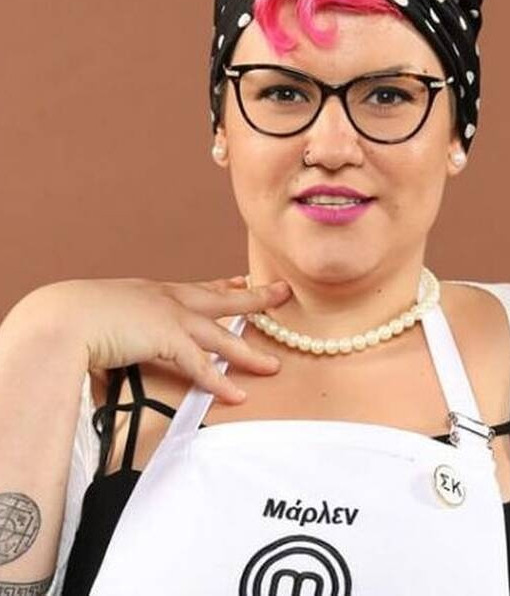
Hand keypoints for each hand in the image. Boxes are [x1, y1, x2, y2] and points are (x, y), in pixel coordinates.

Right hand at [32, 275, 290, 403]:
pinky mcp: (168, 338)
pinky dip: (220, 382)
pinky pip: (202, 366)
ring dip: (249, 354)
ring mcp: (171, 317)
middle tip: (281, 292)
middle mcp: (168, 299)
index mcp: (153, 292)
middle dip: (256, 297)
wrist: (62, 318)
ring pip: (222, 336)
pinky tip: (237, 395)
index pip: (198, 288)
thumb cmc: (72, 320)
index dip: (224, 286)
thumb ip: (118, 340)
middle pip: (223, 299)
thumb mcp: (103, 322)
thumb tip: (110, 365)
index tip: (242, 281)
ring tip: (274, 366)